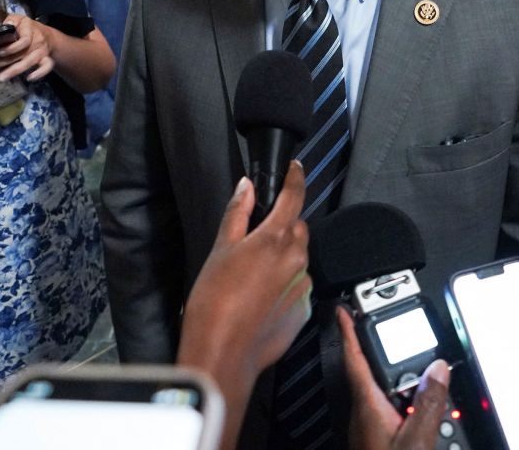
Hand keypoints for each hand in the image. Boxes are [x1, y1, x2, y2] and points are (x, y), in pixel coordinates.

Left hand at [0, 12, 53, 81]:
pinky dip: (39, 73)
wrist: (46, 35)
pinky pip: (46, 67)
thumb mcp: (18, 19)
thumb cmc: (26, 27)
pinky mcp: (46, 59)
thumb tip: (3, 26)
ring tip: (1, 78)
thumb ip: (10, 21)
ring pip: (30, 62)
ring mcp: (42, 51)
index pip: (23, 40)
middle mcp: (37, 40)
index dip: (10, 48)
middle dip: (4, 63)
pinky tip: (29, 78)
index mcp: (29, 29)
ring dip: (15, 71)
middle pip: (23, 54)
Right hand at [178, 162, 310, 448]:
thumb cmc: (214, 299)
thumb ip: (238, 213)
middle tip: (256, 237)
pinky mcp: (303, 310)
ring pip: (298, 258)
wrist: (223, 351)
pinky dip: (284, 284)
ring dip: (283, 257)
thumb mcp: (220, 249)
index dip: (295, 178)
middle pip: (298, 228)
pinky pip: (297, 286)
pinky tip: (260, 296)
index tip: (295, 167)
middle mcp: (297, 258)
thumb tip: (247, 186)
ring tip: (252, 274)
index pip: (294, 196)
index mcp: (277, 237)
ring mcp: (304, 285)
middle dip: (283, 225)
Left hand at [338, 306, 449, 449]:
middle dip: (384, 350)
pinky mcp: (378, 437)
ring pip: (383, 391)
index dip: (348, 332)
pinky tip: (422, 409)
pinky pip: (390, 408)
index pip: (354, 359)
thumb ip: (428, 404)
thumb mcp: (416, 440)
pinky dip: (405, 399)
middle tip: (392, 329)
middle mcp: (365, 412)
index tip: (343, 310)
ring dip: (401, 378)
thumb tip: (438, 368)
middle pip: (371, 371)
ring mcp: (370, 425)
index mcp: (368, 405)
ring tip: (422, 371)